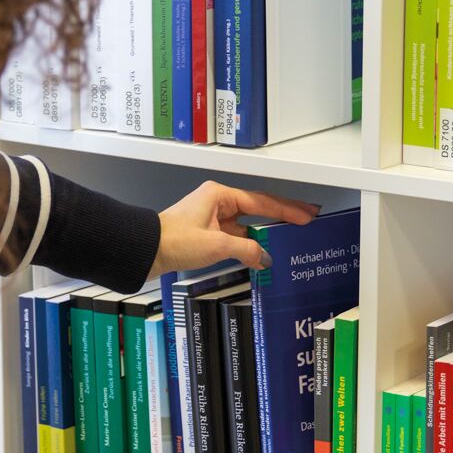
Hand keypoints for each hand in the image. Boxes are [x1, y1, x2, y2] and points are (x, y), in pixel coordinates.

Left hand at [151, 181, 320, 279]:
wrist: (146, 251)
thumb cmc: (172, 240)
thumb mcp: (215, 245)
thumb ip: (246, 250)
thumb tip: (265, 256)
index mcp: (220, 196)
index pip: (262, 201)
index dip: (287, 209)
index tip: (306, 214)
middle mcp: (217, 203)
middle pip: (258, 209)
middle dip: (282, 214)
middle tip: (306, 218)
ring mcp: (212, 218)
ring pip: (246, 225)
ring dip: (265, 234)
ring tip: (289, 239)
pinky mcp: (207, 234)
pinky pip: (235, 237)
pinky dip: (249, 246)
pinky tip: (260, 255)